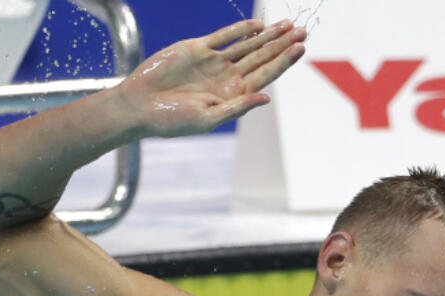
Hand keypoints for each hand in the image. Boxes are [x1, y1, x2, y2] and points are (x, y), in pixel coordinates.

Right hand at [118, 19, 306, 137]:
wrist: (141, 106)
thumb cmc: (173, 120)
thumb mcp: (209, 118)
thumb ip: (238, 106)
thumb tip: (266, 98)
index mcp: (234, 95)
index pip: (266, 75)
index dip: (283, 62)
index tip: (300, 49)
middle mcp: (228, 77)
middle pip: (262, 57)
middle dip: (282, 44)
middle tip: (303, 31)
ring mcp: (214, 62)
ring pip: (247, 45)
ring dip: (267, 35)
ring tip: (288, 25)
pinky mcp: (197, 49)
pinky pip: (223, 37)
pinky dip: (239, 30)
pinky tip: (257, 26)